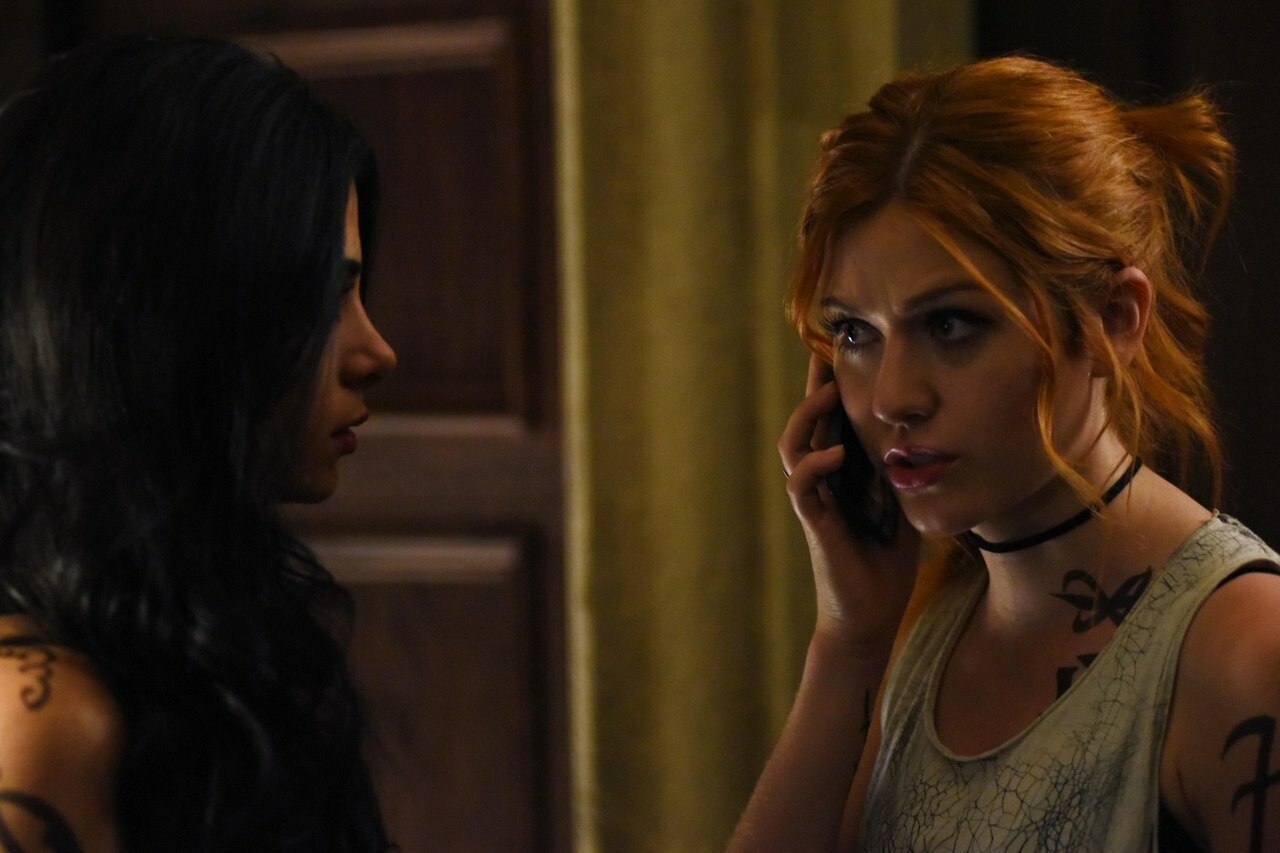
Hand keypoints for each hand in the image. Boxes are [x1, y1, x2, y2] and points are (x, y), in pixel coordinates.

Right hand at [778, 355, 919, 650]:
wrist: (869, 613)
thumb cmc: (887, 561)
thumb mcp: (904, 502)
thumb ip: (906, 469)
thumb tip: (934, 435)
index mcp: (842, 471)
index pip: (832, 418)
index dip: (834, 384)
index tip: (845, 348)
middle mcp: (822, 479)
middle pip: (806, 420)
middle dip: (815, 385)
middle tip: (829, 351)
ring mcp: (814, 499)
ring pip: (793, 445)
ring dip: (809, 417)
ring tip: (829, 394)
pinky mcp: (814, 523)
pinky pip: (801, 486)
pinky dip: (814, 466)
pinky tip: (834, 454)